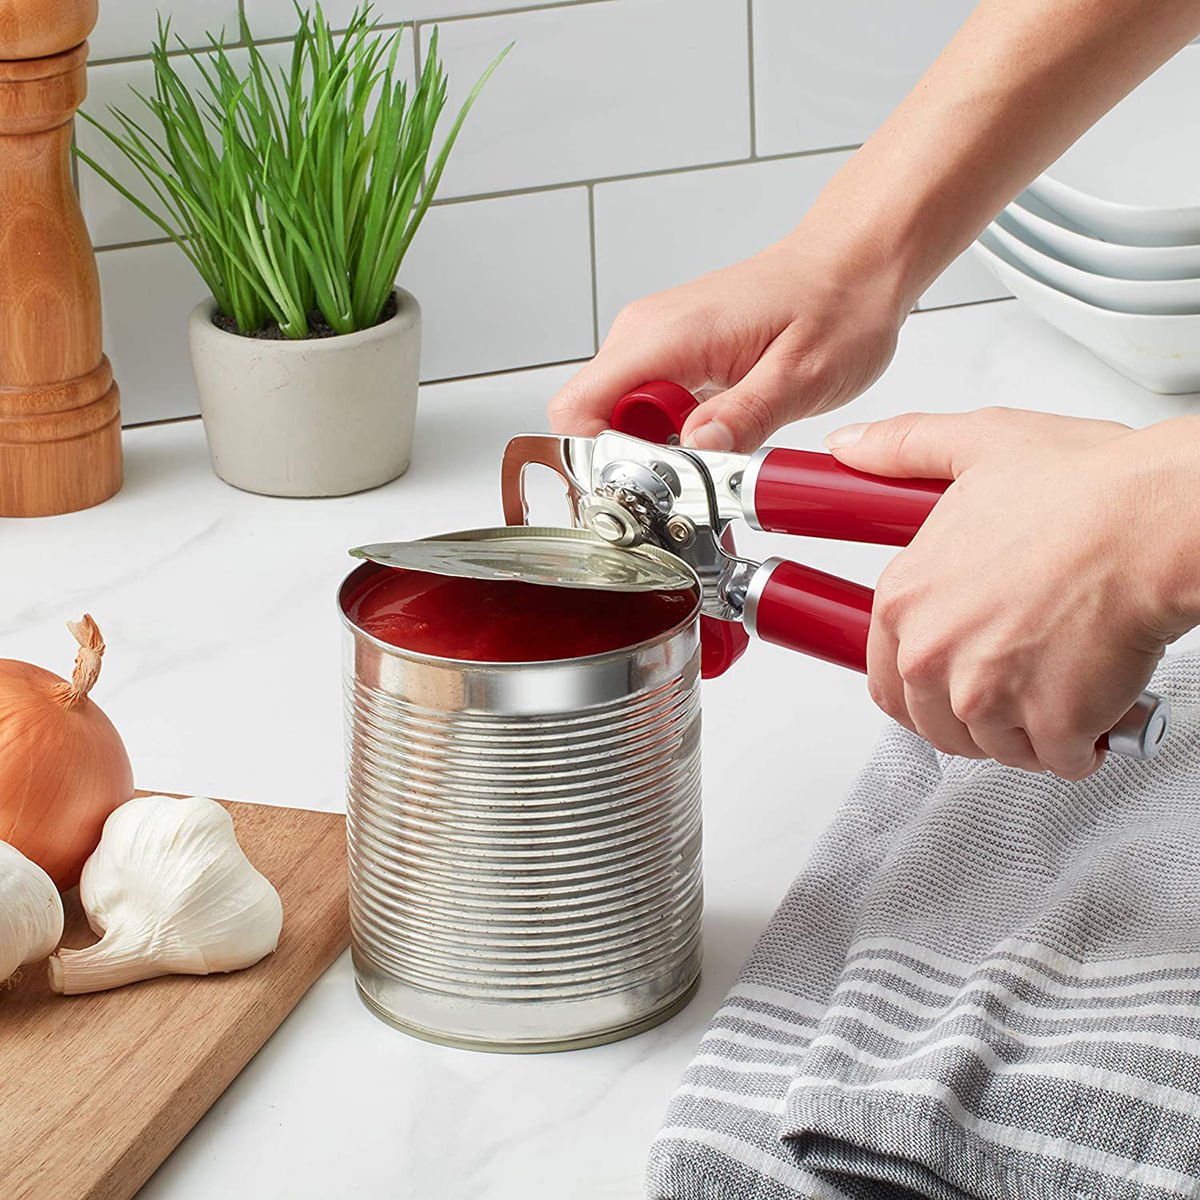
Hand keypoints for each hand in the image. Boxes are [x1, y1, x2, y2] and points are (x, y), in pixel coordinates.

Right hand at [548, 234, 908, 451]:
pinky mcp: (669, 352)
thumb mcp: (802, 375)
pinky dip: (670, 432)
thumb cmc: (836, 303)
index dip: (597, 459)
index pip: (577, 407)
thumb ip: (744, 417)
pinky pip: (644, 406)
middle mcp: (646, 333)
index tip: (644, 485)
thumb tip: (697, 451)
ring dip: (654, 448)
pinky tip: (715, 431)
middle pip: (591, 420)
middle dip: (632, 462)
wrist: (853, 263)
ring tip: (715, 447)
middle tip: (694, 474)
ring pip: (617, 417)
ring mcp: (654, 341)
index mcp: (668, 335)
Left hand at [826, 407, 1189, 778]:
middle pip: (935, 723)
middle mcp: (932, 654)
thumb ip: (902, 449)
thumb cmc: (1083, 489)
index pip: (885, 681)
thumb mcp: (976, 444)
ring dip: (1027, 729)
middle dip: (977, 712)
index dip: (924, 685)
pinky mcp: (1049, 726)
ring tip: (1057, 682)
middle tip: (1016, 682)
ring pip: (995, 747)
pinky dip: (1079, 744)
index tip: (955, 679)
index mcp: (905, 600)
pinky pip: (1057, 761)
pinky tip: (1093, 704)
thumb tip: (850, 447)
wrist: (1154, 521)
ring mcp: (986, 696)